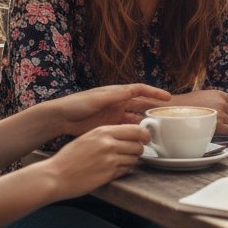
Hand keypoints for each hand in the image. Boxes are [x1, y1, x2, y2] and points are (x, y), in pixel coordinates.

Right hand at [38, 124, 150, 197]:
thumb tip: (127, 133)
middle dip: (138, 149)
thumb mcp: (87, 137)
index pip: (136, 129)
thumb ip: (107, 134)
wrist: (55, 176)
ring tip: (120, 162)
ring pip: (135, 159)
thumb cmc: (69, 158)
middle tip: (133, 152)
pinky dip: (124, 170)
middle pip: (139, 145)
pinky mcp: (109, 174)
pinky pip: (126, 170)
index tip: (144, 138)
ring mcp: (110, 160)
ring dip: (131, 161)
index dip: (144, 135)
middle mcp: (108, 144)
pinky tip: (113, 170)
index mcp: (103, 131)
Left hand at [54, 84, 169, 136]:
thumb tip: (132, 91)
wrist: (60, 118)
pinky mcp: (109, 126)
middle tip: (168, 116)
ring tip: (157, 129)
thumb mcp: (96, 99)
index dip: (154, 92)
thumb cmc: (76, 104)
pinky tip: (141, 137)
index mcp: (116, 93)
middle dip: (154, 108)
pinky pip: (126, 128)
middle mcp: (117, 102)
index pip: (140, 90)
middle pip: (140, 104)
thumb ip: (114, 96)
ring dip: (145, 122)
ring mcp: (114, 115)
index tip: (167, 98)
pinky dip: (134, 131)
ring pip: (135, 117)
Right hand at [170, 90, 227, 134]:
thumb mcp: (204, 96)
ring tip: (224, 129)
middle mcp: (222, 102)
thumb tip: (227, 109)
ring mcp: (220, 113)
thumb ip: (217, 100)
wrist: (174, 111)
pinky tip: (221, 132)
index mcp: (219, 94)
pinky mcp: (217, 124)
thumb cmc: (187, 106)